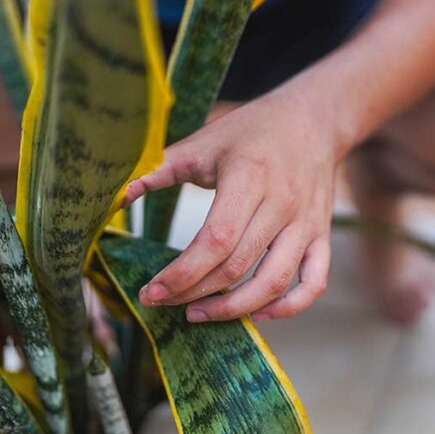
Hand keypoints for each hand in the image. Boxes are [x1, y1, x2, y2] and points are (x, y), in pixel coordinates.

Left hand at [123, 91, 335, 321]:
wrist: (312, 120)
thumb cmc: (250, 132)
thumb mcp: (201, 143)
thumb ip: (156, 170)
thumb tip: (112, 197)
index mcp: (249, 178)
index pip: (215, 241)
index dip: (181, 274)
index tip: (152, 291)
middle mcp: (282, 204)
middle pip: (238, 266)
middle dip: (194, 292)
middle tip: (162, 302)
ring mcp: (307, 223)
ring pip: (274, 282)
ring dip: (235, 307)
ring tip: (199, 313)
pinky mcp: (322, 235)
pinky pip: (314, 282)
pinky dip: (289, 306)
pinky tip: (258, 312)